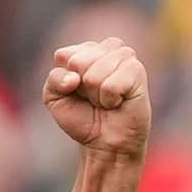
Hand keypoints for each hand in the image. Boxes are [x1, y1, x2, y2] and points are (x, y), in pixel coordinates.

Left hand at [42, 37, 150, 161]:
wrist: (103, 142)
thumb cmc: (81, 117)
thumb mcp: (55, 98)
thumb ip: (54, 79)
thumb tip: (74, 77)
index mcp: (85, 50)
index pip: (64, 56)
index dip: (65, 81)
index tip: (76, 92)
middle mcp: (106, 48)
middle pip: (78, 61)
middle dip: (80, 87)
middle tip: (92, 98)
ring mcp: (124, 57)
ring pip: (95, 73)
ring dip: (96, 94)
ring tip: (105, 100)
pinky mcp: (137, 71)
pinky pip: (111, 85)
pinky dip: (109, 99)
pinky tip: (117, 102)